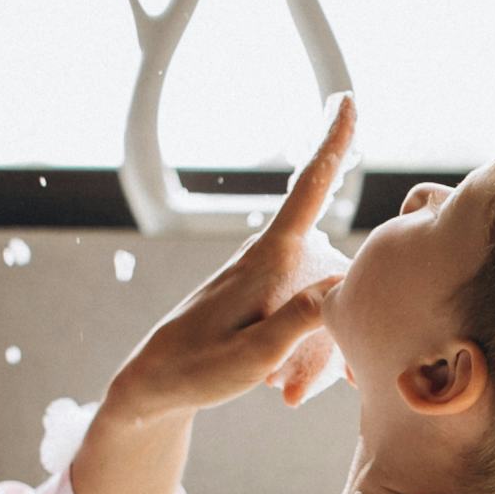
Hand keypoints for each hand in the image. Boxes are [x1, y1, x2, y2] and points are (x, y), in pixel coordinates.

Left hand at [112, 95, 359, 416]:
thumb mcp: (250, 356)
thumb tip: (341, 286)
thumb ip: (298, 323)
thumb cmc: (195, 371)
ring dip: (320, 355)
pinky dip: (308, 361)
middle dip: (342, 319)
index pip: (308, 191)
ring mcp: (269, 286)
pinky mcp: (266, 308)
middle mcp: (270, 263)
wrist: (150, 388)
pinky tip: (284, 392)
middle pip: (335, 269)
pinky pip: (308, 325)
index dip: (330, 144)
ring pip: (325, 305)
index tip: (344, 99)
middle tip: (320, 374)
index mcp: (266, 261)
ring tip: (285, 395)